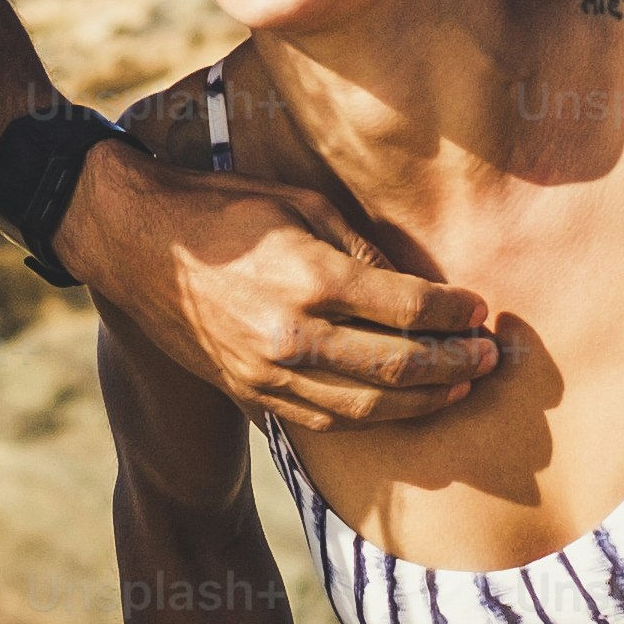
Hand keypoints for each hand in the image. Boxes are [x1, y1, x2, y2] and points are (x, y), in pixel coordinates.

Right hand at [61, 143, 497, 431]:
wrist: (136, 246)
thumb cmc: (222, 210)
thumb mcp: (299, 204)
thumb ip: (360, 249)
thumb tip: (415, 288)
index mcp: (309, 278)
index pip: (406, 308)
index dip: (452, 313)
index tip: (479, 310)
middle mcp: (292, 335)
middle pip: (395, 367)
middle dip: (452, 365)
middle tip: (487, 358)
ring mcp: (267, 374)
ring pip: (365, 408)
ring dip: (422, 402)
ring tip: (457, 387)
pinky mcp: (249, 393)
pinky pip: (323, 420)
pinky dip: (369, 418)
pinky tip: (397, 404)